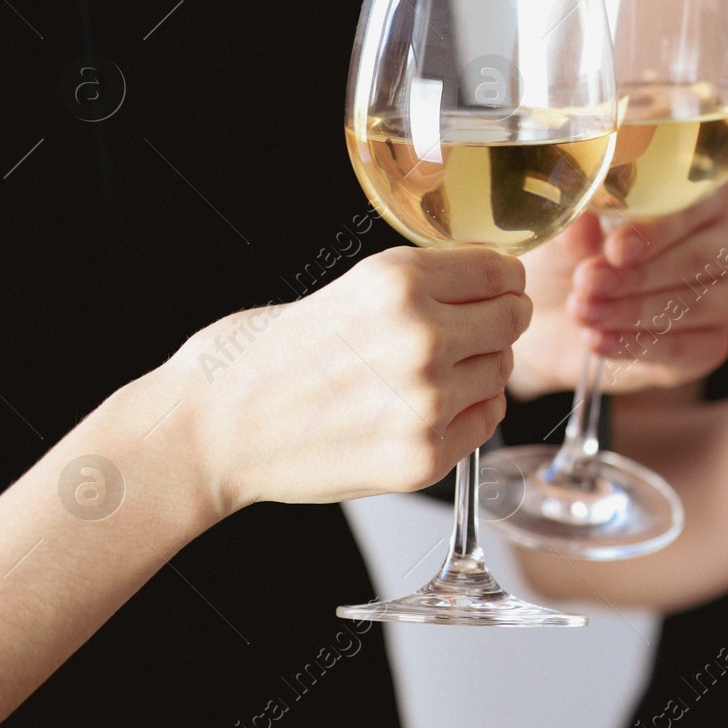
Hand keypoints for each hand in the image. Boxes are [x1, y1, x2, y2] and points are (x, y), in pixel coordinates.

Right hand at [168, 246, 530, 516]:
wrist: (214, 430)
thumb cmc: (270, 357)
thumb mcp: (350, 288)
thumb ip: (425, 284)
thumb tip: (496, 281)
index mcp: (398, 283)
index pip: (501, 270)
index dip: (498, 280)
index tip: (491, 289)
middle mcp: (421, 338)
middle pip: (513, 319)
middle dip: (494, 323)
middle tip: (462, 334)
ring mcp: (427, 402)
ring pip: (501, 371)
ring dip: (476, 371)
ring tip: (421, 377)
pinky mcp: (424, 457)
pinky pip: (484, 421)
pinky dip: (465, 415)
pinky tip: (418, 411)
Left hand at [510, 198, 727, 397]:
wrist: (555, 318)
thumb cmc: (570, 259)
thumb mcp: (565, 236)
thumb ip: (576, 226)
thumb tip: (580, 222)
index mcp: (698, 198)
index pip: (695, 205)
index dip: (656, 230)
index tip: (615, 249)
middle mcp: (722, 244)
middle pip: (698, 258)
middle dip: (638, 275)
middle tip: (587, 282)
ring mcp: (723, 296)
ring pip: (693, 304)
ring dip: (631, 311)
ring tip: (582, 312)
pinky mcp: (711, 343)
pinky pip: (685, 348)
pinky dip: (637, 345)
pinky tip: (598, 340)